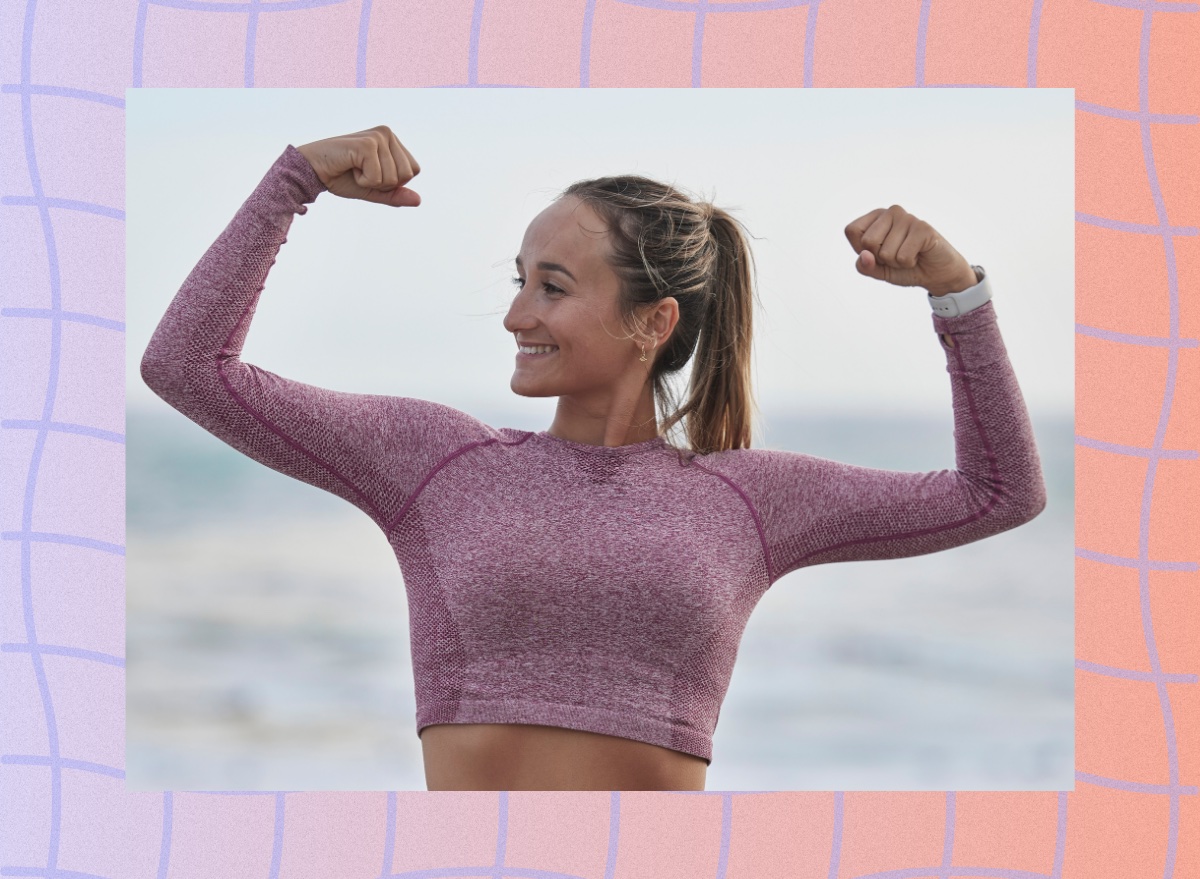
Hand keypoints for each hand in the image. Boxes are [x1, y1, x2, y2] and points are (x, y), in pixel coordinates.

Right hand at [296, 125, 420, 207]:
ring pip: (393, 178)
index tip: (371, 172)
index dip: (393, 182)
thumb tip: (418, 200)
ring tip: (355, 168)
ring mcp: (378, 136)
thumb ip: (395, 194)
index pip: (413, 170)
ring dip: (372, 182)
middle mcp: (387, 133)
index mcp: (392, 140)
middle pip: (407, 175)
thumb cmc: (342, 177)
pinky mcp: (367, 144)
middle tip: (362, 171)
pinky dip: (363, 181)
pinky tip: (349, 166)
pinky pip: (377, 178)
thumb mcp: (373, 190)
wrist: (313, 170)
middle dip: (384, 183)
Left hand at [844, 205, 976, 295]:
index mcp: (876, 217)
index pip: (852, 230)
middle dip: (880, 258)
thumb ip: (864, 266)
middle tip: (896, 255)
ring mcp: (908, 218)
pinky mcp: (923, 228)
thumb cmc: (904, 268)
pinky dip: (909, 263)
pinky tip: (919, 255)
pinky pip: (902, 256)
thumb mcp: (878, 271)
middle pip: (868, 241)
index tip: (878, 252)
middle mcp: (891, 212)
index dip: (862, 249)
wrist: (935, 274)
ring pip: (886, 252)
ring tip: (909, 255)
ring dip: (897, 262)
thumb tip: (864, 255)